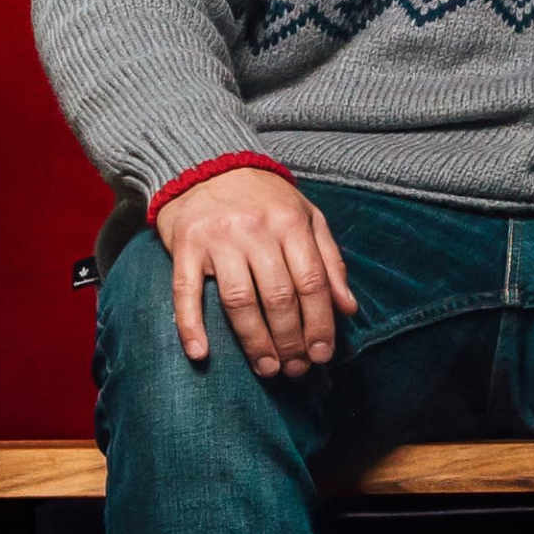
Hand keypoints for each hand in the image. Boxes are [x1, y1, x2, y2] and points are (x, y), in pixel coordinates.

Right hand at [152, 167, 358, 379]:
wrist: (206, 164)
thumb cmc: (263, 198)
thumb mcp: (307, 217)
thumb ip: (329, 260)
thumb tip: (348, 308)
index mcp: (291, 223)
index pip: (312, 282)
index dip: (320, 323)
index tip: (323, 354)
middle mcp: (256, 230)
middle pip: (278, 296)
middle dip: (291, 339)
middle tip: (296, 369)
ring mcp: (218, 238)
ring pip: (239, 300)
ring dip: (254, 342)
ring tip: (268, 368)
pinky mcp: (185, 246)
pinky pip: (185, 291)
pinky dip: (190, 325)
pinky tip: (200, 353)